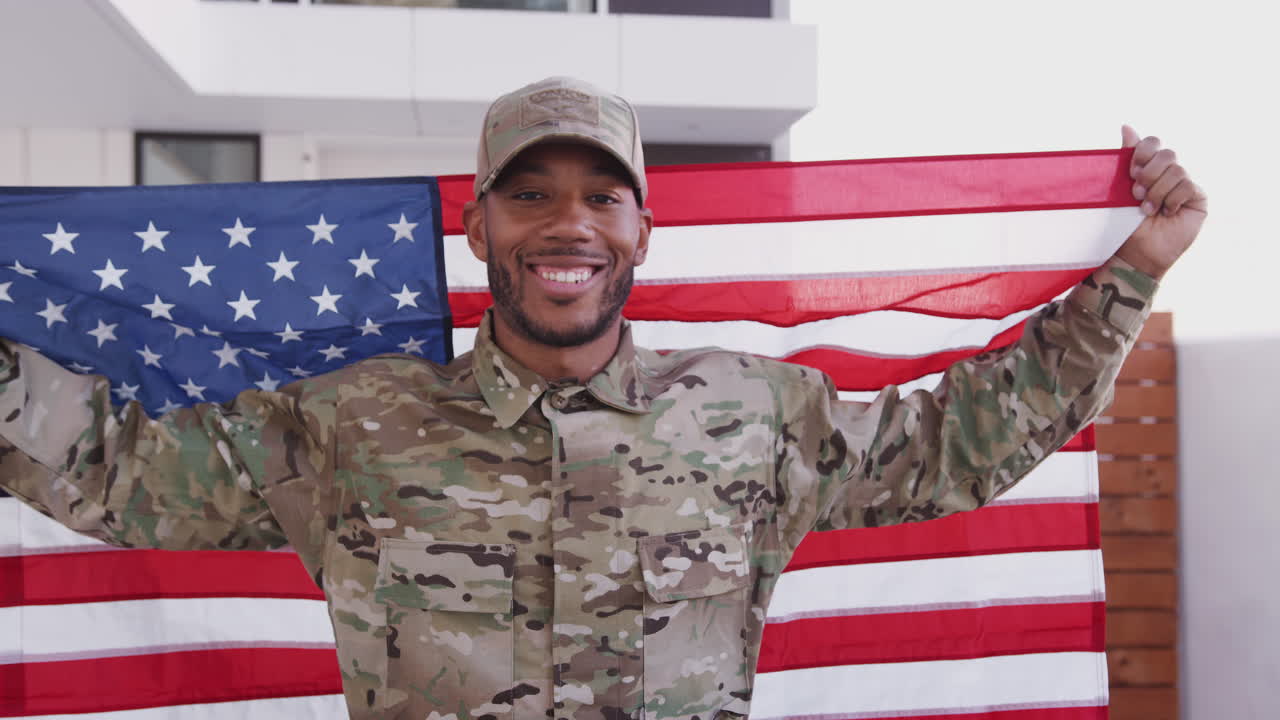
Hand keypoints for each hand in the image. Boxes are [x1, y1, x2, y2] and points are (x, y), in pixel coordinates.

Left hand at [1113, 126, 1207, 279]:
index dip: (1142, 153)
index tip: (1130, 171)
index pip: (1153, 143)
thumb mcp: (1121, 188)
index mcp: (1150, 167)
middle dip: (1148, 173)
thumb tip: (1127, 126)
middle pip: (1167, 153)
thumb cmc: (1125, 222)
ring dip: (1157, 191)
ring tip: (1147, 209)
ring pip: (1177, 170)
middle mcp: (1169, 173)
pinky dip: (1171, 200)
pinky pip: (1187, 186)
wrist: (1136, 252)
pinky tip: (1166, 213)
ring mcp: (1185, 184)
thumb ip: (1127, 158)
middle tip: (1136, 193)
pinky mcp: (1198, 197)